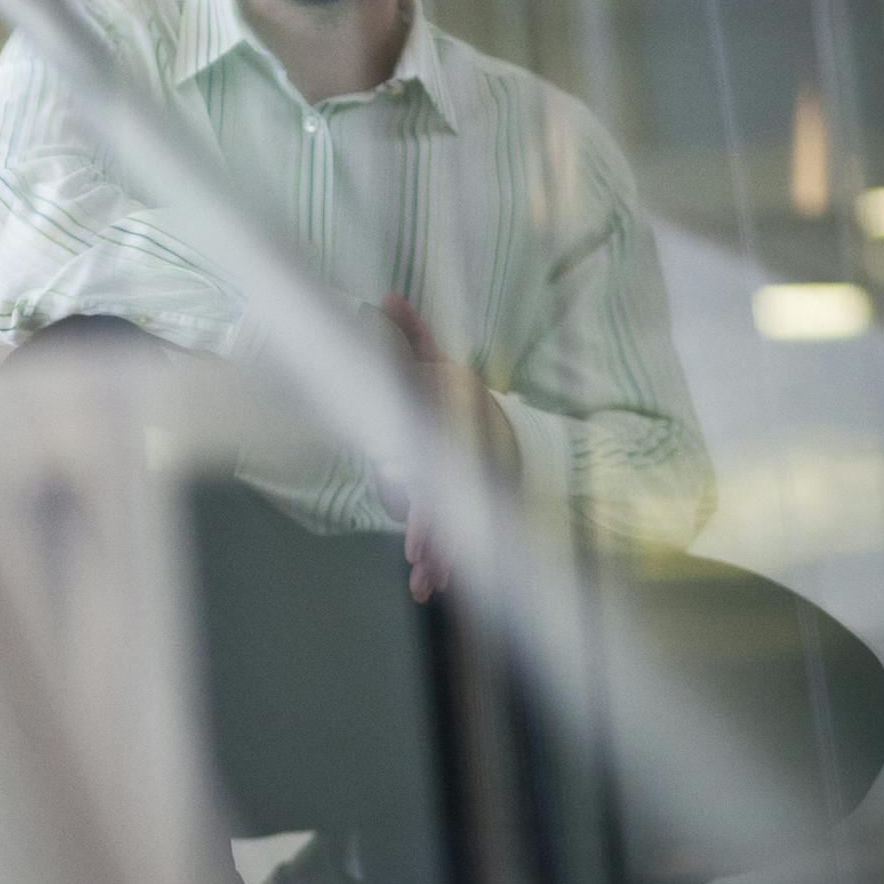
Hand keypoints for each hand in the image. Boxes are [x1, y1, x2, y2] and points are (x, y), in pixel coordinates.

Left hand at [380, 295, 519, 602]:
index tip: (409, 491)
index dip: (423, 467)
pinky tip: (425, 588)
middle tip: (419, 554)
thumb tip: (385, 295)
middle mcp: (458, 461)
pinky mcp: (460, 513)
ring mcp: (462, 492)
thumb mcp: (437, 362)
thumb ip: (411, 335)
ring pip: (449, 528)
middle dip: (433, 527)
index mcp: (450, 424)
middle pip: (445, 498)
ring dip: (437, 556)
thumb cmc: (457, 396)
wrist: (498, 430)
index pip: (434, 447)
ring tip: (422, 584)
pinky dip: (441, 564)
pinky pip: (450, 541)